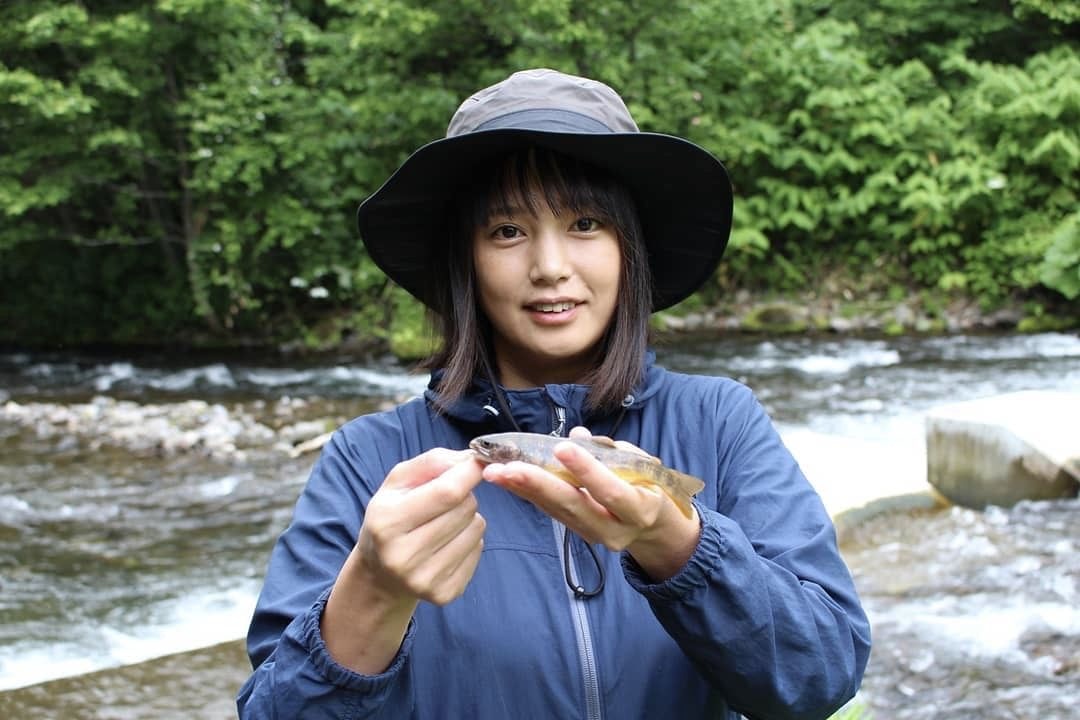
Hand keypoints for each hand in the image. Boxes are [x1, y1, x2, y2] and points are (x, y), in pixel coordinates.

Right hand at [324, 448, 485, 672]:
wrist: (381, 574)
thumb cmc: (392, 517)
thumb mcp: (397, 483)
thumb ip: (432, 462)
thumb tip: (469, 459)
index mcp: (388, 522)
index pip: (448, 492)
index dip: (469, 473)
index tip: (477, 463)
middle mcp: (403, 556)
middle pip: (465, 508)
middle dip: (464, 495)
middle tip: (446, 500)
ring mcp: (425, 580)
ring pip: (477, 528)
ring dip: (468, 518)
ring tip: (444, 523)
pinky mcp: (444, 594)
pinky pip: (479, 551)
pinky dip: (470, 540)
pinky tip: (448, 543)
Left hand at [480, 427, 698, 579]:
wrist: (655, 528)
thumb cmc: (650, 487)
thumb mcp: (644, 467)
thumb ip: (613, 452)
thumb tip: (578, 434)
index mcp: (638, 509)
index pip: (610, 490)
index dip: (586, 470)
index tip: (562, 448)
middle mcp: (614, 530)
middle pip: (573, 506)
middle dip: (538, 485)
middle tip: (507, 468)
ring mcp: (593, 535)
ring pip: (555, 511)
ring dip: (523, 490)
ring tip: (495, 472)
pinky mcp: (576, 533)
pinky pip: (551, 512)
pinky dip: (528, 494)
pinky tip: (506, 480)